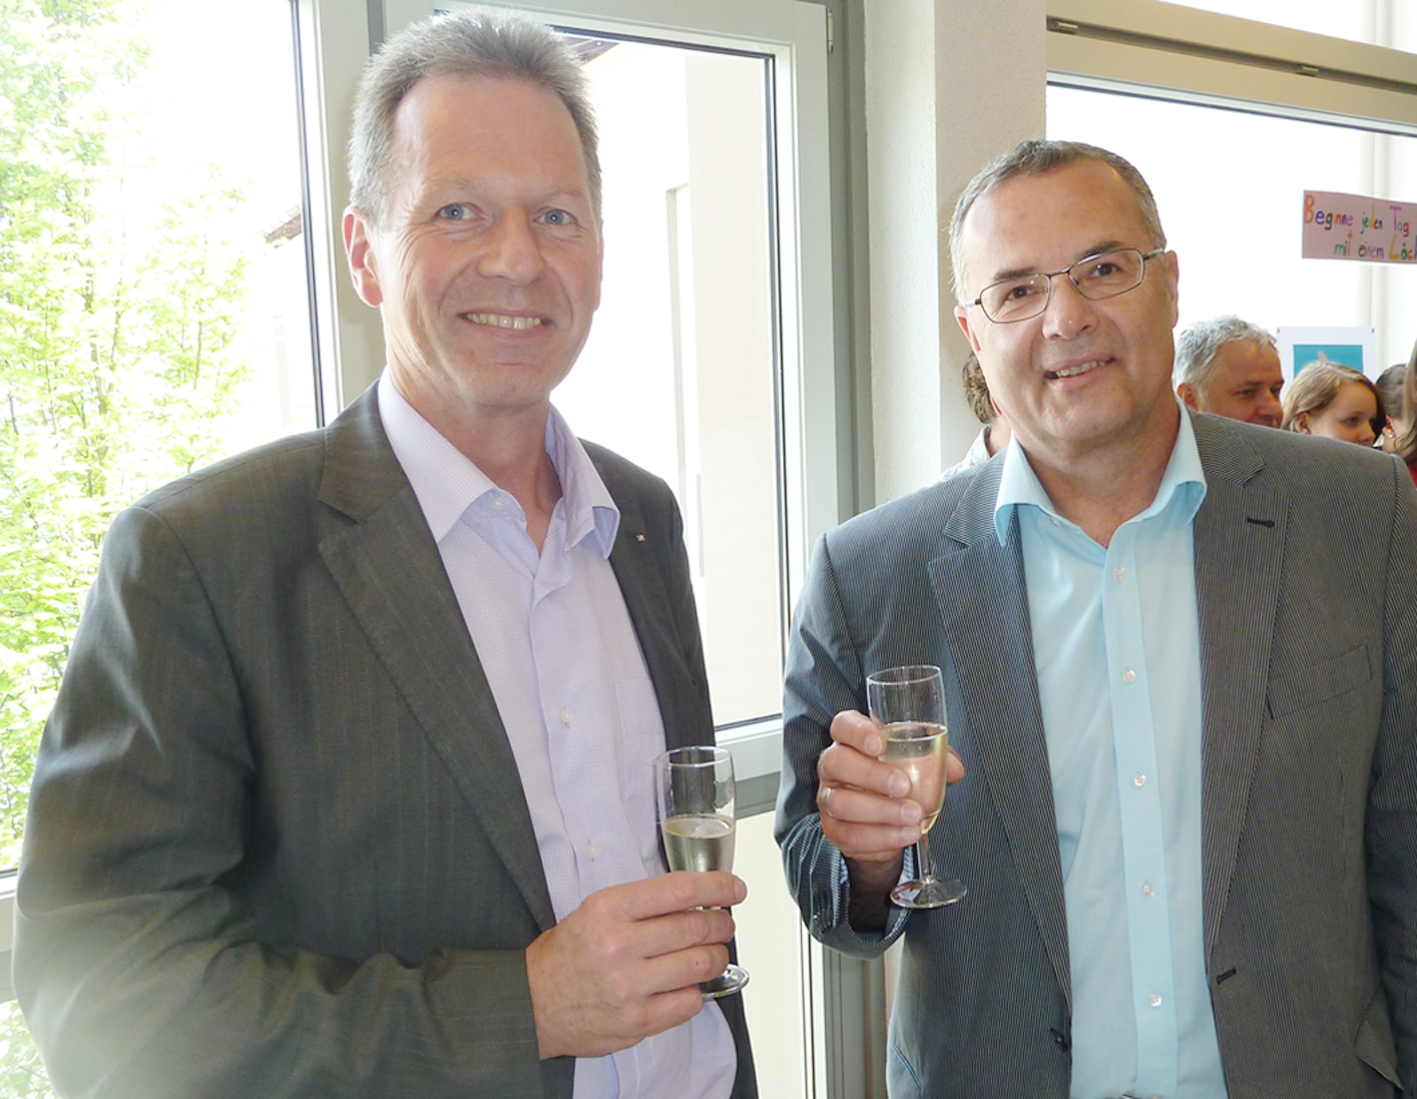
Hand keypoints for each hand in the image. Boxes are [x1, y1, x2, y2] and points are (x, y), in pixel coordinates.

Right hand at [526, 871, 746, 1058]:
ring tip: (712, 953)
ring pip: (701, 964)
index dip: (717, 886)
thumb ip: (644, 903)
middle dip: (722, 922)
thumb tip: (697, 898)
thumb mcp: (596, 910)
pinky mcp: (637, 1021)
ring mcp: (629, 986)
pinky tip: (686, 983)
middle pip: (697, 926)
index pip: (679, 890)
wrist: (532, 1002)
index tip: (734, 888)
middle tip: (724, 923)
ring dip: (717, 956)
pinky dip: (697, 990)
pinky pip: (690, 1001)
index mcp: (609, 908)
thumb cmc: (567, 954)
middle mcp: (619, 944)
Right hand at [817, 710, 964, 865]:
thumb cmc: (897, 780)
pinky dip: (883, 836)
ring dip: (881, 810)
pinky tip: (906, 833)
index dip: (858, 732)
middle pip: (836, 762)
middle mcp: (833, 766)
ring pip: (842, 802)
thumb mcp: (918, 763)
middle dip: (872, 774)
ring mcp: (828, 798)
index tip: (880, 744)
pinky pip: (852, 834)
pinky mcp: (834, 829)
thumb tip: (953, 768)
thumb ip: (936, 759)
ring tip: (913, 815)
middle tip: (904, 785)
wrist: (886, 823)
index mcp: (850, 740)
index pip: (843, 726)